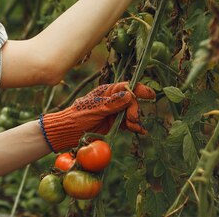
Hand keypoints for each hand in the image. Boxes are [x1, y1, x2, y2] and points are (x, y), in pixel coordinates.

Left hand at [39, 82, 155, 152]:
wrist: (68, 132)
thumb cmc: (78, 117)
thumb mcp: (95, 110)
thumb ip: (112, 104)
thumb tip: (129, 94)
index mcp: (106, 92)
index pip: (126, 87)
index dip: (139, 89)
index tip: (150, 95)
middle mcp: (112, 100)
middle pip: (131, 101)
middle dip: (135, 110)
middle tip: (132, 120)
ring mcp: (113, 111)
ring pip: (131, 112)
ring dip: (135, 120)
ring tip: (134, 128)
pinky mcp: (114, 123)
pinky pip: (127, 123)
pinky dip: (134, 126)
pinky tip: (140, 131)